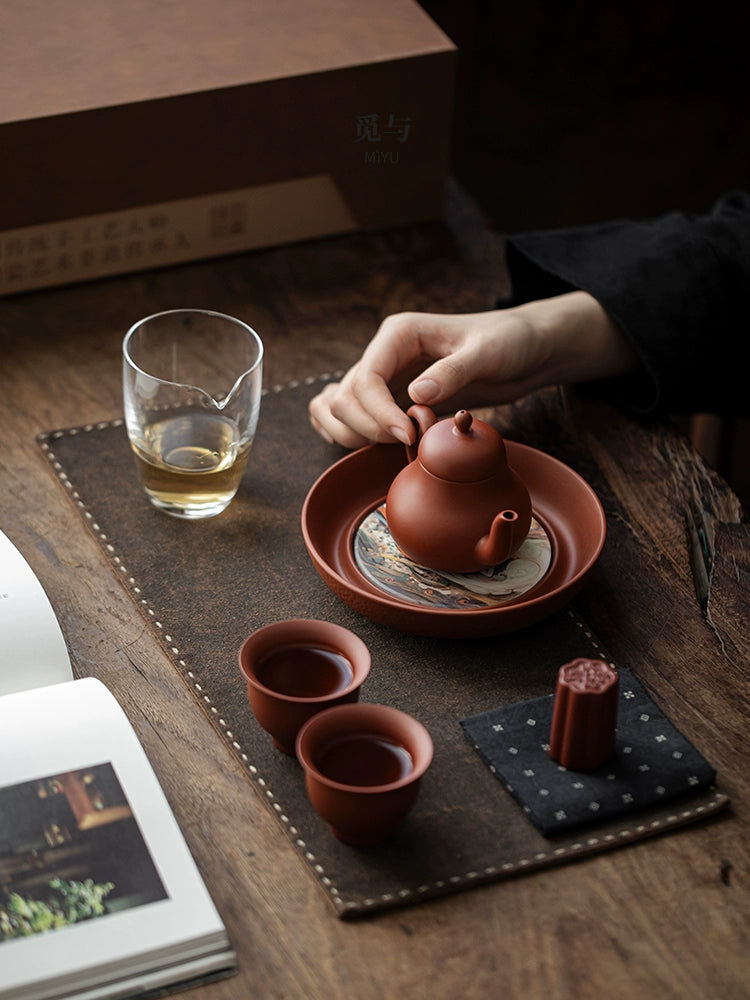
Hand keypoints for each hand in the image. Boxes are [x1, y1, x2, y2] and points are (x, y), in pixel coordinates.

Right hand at [309, 292, 636, 447]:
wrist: (524, 350)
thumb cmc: (510, 342)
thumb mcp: (489, 353)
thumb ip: (454, 372)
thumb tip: (415, 395)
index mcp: (400, 334)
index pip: (365, 379)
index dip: (379, 414)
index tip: (407, 436)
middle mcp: (384, 353)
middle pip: (344, 397)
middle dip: (367, 428)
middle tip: (405, 443)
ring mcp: (384, 375)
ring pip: (337, 406)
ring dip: (351, 432)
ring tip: (391, 445)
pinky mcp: (391, 396)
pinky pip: (349, 412)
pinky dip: (346, 430)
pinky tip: (370, 443)